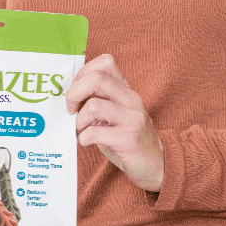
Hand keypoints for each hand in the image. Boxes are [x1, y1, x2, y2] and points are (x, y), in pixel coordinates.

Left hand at [66, 54, 164, 191]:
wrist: (156, 164)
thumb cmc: (128, 139)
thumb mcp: (116, 114)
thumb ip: (99, 100)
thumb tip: (68, 96)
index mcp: (126, 90)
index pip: (106, 62)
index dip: (83, 74)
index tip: (77, 93)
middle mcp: (131, 99)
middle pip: (96, 79)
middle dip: (73, 94)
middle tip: (71, 111)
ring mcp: (132, 118)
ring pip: (93, 106)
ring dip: (79, 121)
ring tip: (81, 131)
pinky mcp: (129, 139)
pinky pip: (95, 133)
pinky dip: (83, 138)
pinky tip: (87, 143)